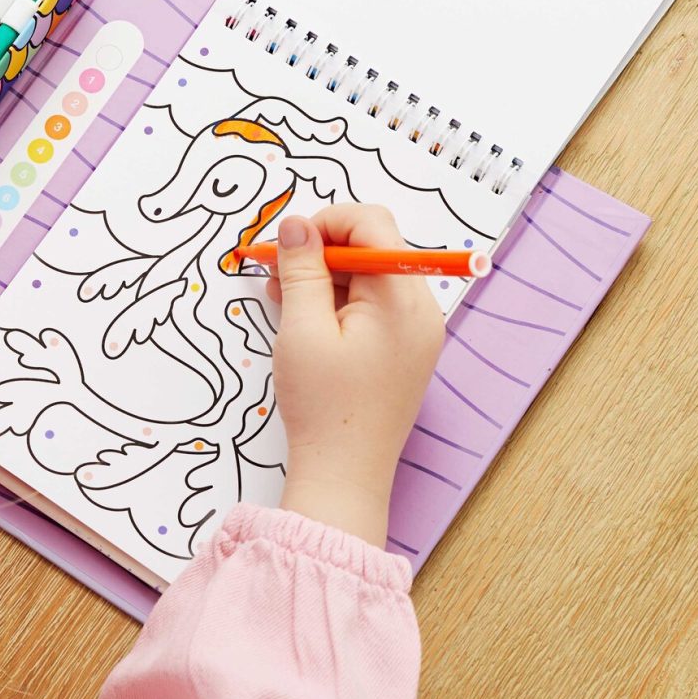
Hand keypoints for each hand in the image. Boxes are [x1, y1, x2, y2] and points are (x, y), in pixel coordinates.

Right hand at [269, 205, 445, 547]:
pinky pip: (372, 304)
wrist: (344, 476)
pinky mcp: (404, 349)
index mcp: (401, 299)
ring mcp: (415, 330)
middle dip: (322, 250)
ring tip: (283, 297)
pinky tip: (303, 317)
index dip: (326, 223)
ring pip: (369, 275)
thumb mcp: (301, 328)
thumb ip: (301, 267)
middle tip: (278, 271)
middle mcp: (419, 309)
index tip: (288, 244)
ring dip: (325, 276)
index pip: (371, 225)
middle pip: (372, 247)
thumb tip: (296, 223)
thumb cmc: (322, 405)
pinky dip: (337, 301)